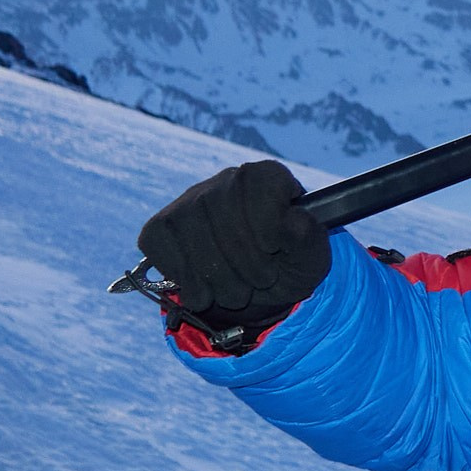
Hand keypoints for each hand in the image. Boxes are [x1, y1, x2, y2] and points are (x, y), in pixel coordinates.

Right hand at [138, 161, 330, 332]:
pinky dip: (187, 279)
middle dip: (247, 261)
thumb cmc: (286, 266)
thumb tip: (294, 220)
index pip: (262, 183)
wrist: (254, 292)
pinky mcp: (160, 227)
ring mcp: (188, 202)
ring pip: (191, 233)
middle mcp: (226, 181)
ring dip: (218, 277)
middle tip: (262, 281)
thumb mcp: (311, 259)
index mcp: (267, 177)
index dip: (267, 221)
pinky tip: (207, 290)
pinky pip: (162, 247)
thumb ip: (309, 239)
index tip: (273, 248)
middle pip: (224, 213)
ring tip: (239, 294)